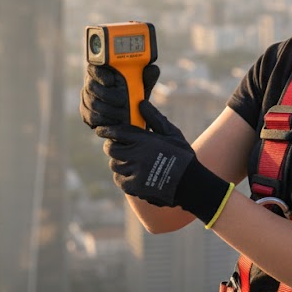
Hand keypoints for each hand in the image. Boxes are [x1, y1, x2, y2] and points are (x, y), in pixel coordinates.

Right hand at [80, 63, 159, 128]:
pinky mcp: (86, 113)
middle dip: (107, 95)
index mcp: (103, 70)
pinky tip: (115, 122)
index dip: (100, 73)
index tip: (112, 81)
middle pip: (91, 86)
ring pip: (92, 103)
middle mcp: (92, 82)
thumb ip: (148, 76)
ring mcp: (87, 98)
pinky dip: (104, 120)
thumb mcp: (144, 85)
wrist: (132, 115)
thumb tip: (152, 68)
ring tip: (123, 113)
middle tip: (123, 101)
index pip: (94, 66)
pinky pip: (91, 117)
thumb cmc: (136, 94)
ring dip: (109, 109)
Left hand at [96, 101, 230, 223]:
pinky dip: (122, 176)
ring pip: (115, 164)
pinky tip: (131, 174)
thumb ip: (154, 118)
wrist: (190, 183)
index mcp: (145, 140)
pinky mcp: (134, 187)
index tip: (100, 130)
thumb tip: (140, 103)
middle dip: (112, 146)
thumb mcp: (172, 133)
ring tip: (127, 160)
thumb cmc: (182, 155)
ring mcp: (135, 172)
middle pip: (111, 149)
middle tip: (115, 146)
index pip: (118, 132)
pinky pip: (120, 179)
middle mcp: (137, 155)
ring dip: (119, 161)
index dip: (106, 130)